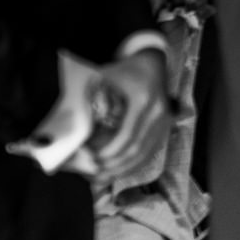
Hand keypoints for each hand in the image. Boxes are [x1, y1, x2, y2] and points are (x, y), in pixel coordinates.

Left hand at [90, 49, 169, 183]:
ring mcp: (165, 121)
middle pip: (137, 150)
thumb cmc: (126, 70)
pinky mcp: (166, 126)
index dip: (110, 152)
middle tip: (94, 174)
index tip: (93, 160)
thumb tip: (74, 132)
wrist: (151, 62)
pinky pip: (151, 151)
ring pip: (146, 155)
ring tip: (103, 177)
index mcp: (144, 101)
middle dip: (114, 166)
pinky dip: (135, 164)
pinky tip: (119, 170)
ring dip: (124, 169)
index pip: (128, 136)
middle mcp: (159, 113)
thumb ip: (92, 102)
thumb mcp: (106, 80)